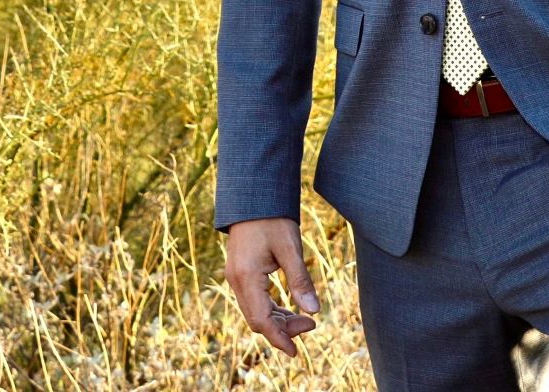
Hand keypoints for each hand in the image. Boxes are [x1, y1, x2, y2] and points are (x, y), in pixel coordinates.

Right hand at [223, 216, 319, 356]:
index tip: (296, 352)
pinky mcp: (240, 273)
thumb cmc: (272, 218)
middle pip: (256, 320)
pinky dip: (271, 309)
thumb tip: (313, 310)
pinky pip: (253, 301)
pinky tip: (288, 309)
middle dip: (283, 329)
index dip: (279, 338)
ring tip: (304, 319)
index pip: (261, 320)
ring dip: (277, 320)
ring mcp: (235, 277)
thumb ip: (300, 280)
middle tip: (311, 325)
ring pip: (255, 312)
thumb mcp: (290, 248)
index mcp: (247, 276)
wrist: (252, 196)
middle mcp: (236, 280)